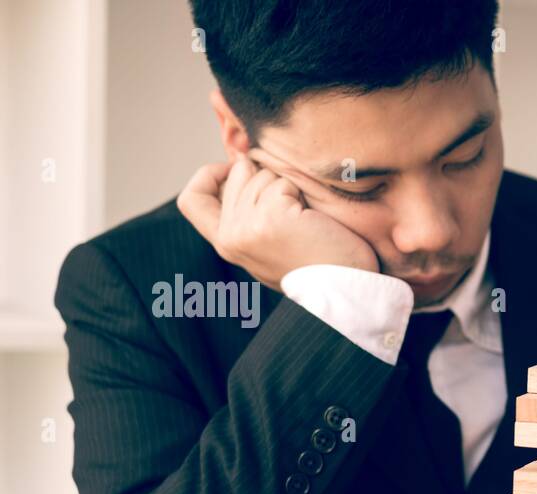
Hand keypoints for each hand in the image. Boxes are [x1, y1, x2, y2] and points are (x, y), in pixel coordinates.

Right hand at [176, 154, 377, 290]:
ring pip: (261, 174)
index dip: (209, 175)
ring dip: (288, 188)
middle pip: (237, 173)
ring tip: (306, 221)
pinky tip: (312, 221)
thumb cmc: (321, 262)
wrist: (345, 289)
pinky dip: (302, 193)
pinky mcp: (269, 218)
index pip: (191, 200)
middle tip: (296, 213)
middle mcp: (230, 238)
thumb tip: (241, 160)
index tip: (235, 169)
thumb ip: (248, 211)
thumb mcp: (272, 240)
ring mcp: (247, 228)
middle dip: (269, 179)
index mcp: (227, 245)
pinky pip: (282, 182)